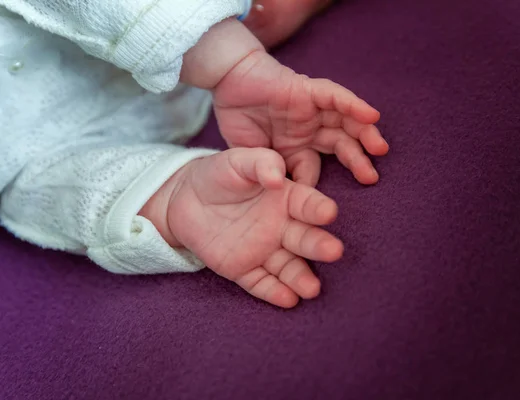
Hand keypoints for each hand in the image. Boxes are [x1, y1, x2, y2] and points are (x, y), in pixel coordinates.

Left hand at [144, 148, 342, 307]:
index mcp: (286, 198)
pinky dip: (273, 292)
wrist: (185, 200)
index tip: (329, 212)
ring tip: (312, 289)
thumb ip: (260, 163)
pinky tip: (288, 300)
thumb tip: (277, 178)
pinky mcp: (244, 269)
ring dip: (300, 278)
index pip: (307, 204)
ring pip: (287, 267)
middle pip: (304, 239)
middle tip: (334, 251)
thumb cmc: (218, 174)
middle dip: (318, 246)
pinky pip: (260, 282)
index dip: (318, 208)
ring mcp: (264, 250)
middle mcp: (281, 227)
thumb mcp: (237, 161)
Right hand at [213, 50, 388, 185]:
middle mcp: (309, 130)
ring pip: (346, 121)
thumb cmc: (238, 118)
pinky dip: (353, 105)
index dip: (320, 186)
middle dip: (358, 162)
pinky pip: (335, 96)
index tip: (327, 208)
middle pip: (342, 146)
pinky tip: (371, 116)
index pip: (315, 170)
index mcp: (296, 148)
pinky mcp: (308, 91)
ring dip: (365, 134)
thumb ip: (267, 173)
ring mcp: (311, 111)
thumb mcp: (251, 156)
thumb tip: (281, 191)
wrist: (227, 80)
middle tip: (371, 179)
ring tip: (380, 149)